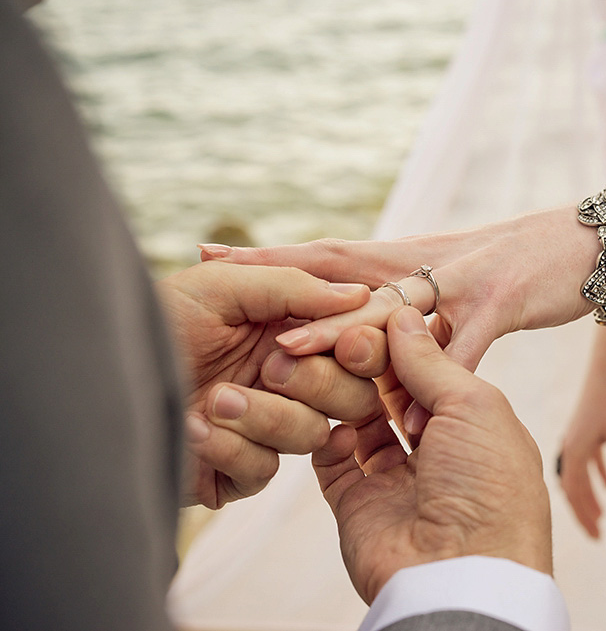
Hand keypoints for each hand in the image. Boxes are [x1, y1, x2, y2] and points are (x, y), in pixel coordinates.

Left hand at [156, 261, 380, 508]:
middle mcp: (286, 384)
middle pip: (352, 398)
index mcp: (292, 337)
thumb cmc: (156, 321)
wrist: (91, 377)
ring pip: (311, 435)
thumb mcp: (222, 287)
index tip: (341, 340)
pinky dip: (231, 448)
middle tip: (272, 365)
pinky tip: (194, 428)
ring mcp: (262, 430)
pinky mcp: (235, 473)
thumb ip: (293, 287)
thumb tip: (360, 296)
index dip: (358, 348)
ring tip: (215, 399)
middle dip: (318, 382)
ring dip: (266, 415)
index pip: (355, 350)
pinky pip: (264, 469)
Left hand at [198, 206, 599, 373]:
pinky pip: (464, 351)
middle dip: (282, 279)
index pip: (328, 253)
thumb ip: (405, 306)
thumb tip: (365, 332)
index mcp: (408, 258)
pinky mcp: (503, 303)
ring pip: (394, 308)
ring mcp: (462, 281)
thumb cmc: (515, 266)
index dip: (270, 254)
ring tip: (293, 358)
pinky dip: (439, 382)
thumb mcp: (451, 278)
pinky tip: (411, 422)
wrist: (584, 243)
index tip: (211, 252)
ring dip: (344, 332)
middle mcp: (425, 264)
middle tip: (221, 283)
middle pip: (345, 272)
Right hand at [310, 307, 551, 603]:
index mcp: (473, 424)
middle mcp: (435, 450)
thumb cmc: (488, 487)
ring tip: (318, 363)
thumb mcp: (473, 406)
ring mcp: (395, 478)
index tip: (373, 318)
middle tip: (343, 340)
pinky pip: (331, 458)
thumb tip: (403, 316)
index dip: (400, 344)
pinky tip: (323, 413)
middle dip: (365, 362)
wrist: (462, 575)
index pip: (428, 370)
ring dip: (337, 390)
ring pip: (356, 420)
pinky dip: (322, 432)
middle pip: (389, 392)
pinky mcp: (357, 504)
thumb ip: (431, 361)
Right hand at [558, 361, 605, 538]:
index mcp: (574, 450)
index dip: (585, 515)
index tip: (598, 534)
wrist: (601, 373)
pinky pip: (583, 464)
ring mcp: (572, 442)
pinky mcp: (580, 436)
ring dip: (589, 498)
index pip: (575, 492)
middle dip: (584, 514)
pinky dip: (593, 478)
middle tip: (598, 535)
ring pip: (576, 479)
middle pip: (572, 490)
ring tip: (603, 516)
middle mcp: (569, 449)